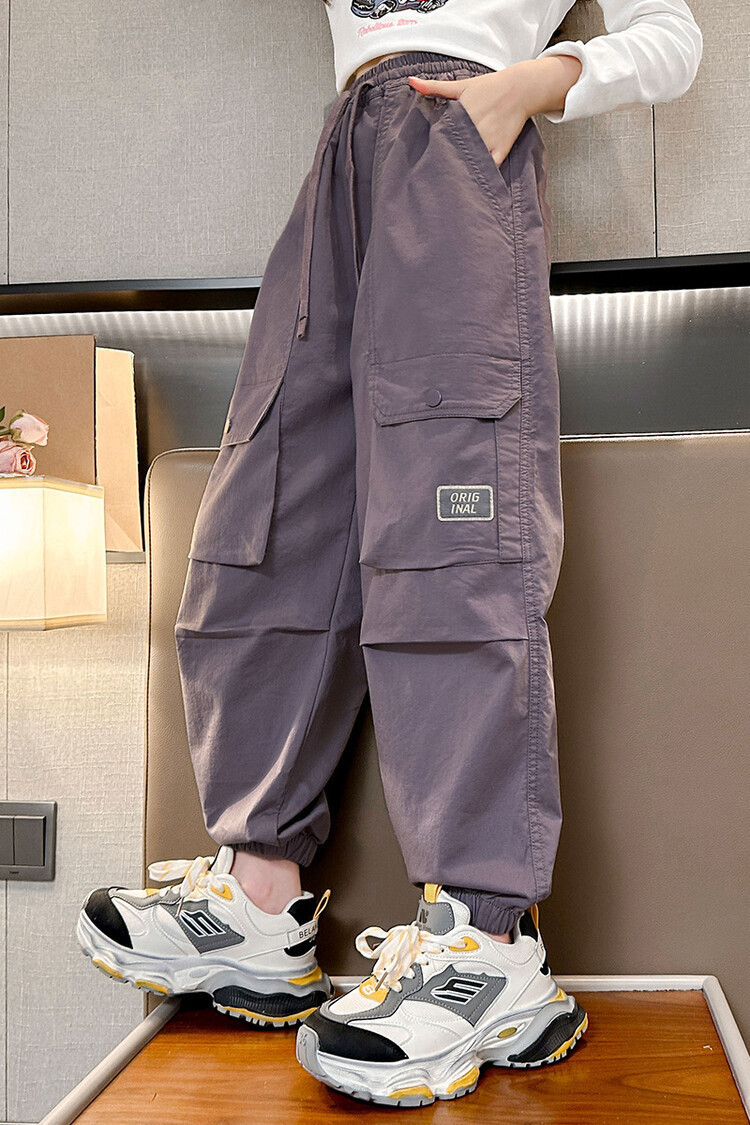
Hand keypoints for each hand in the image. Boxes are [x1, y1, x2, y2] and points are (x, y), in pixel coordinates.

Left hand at [407, 56, 582, 166]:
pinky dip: (480, 174)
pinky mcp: (501, 150)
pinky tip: (469, 183)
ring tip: (444, 182)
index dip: (430, 145)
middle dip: (442, 160)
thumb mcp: (462, 85)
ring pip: (469, 161)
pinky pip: (489, 168)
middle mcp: (474, 128)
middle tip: (427, 173)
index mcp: (462, 113)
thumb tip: (411, 82)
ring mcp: (488, 141)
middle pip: (452, 150)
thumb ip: (435, 87)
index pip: (440, 134)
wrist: (521, 88)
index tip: (418, 156)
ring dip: (459, 170)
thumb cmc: (489, 87)